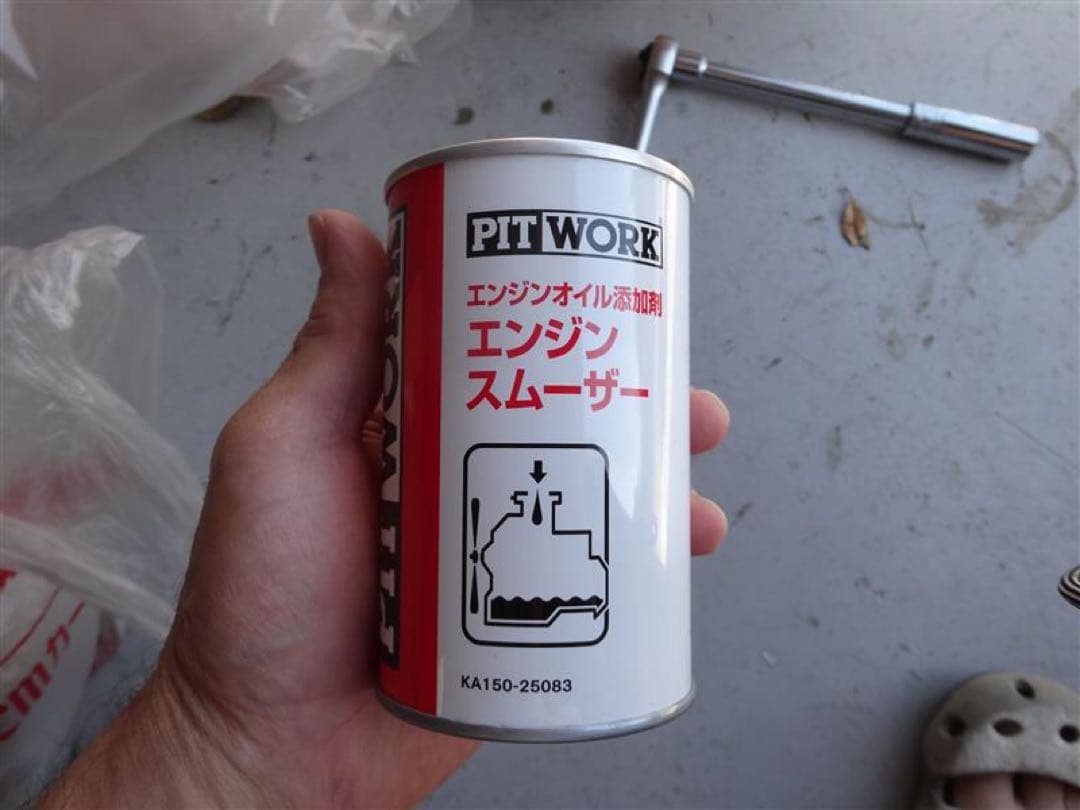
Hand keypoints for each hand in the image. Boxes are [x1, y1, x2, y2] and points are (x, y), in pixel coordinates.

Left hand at [42, 210, 730, 808]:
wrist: (271, 745)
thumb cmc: (259, 594)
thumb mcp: (283, 447)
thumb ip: (329, 348)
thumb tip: (340, 225)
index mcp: (412, 429)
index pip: (501, 358)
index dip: (564, 323)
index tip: (618, 296)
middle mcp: (464, 482)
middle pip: (570, 431)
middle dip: (640, 410)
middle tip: (685, 398)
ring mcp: (498, 555)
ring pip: (598, 504)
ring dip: (661, 488)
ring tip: (695, 483)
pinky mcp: (520, 624)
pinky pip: (599, 588)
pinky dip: (651, 572)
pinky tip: (683, 561)